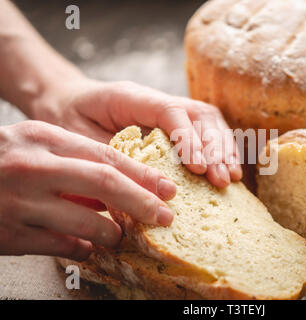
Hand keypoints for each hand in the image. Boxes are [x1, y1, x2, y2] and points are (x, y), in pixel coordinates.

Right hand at [0, 121, 176, 260]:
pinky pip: (60, 247)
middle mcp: (33, 168)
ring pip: (85, 223)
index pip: (107, 157)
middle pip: (104, 185)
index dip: (143, 175)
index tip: (168, 189)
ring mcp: (19, 203)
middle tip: (165, 217)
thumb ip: (77, 160)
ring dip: (112, 232)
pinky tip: (89, 247)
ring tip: (121, 235)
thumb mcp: (38, 145)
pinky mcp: (9, 235)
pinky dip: (82, 248)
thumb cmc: (5, 159)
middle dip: (141, 203)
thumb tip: (123, 186)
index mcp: (44, 138)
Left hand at [31, 78, 241, 187]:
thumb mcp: (79, 140)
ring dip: (223, 149)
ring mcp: (167, 108)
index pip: (170, 111)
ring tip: (231, 178)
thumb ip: (111, 157)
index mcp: (130, 97)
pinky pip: (205, 130)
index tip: (200, 168)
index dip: (188, 139)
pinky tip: (229, 169)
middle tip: (221, 179)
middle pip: (197, 114)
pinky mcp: (174, 123)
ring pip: (207, 120)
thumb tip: (144, 188)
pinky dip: (220, 149)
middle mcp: (155, 100)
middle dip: (214, 148)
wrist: (66, 102)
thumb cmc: (69, 121)